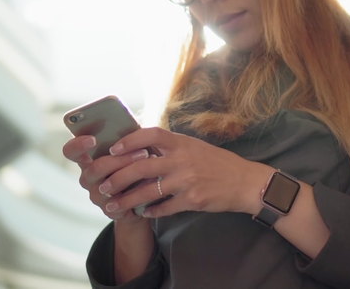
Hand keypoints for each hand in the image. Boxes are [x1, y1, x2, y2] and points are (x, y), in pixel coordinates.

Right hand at [61, 135, 153, 224]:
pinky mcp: (110, 210)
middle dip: (120, 160)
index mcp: (87, 159)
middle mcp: (88, 178)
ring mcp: (97, 195)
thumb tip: (133, 126)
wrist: (141, 195)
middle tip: (143, 152)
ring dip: (131, 172)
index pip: (70, 151)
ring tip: (150, 163)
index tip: (93, 139)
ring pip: (109, 184)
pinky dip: (138, 190)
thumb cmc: (133, 164)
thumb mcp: (127, 148)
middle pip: (94, 168)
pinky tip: (151, 182)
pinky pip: (122, 201)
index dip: (78, 145)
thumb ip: (124, 138)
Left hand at [96, 127, 272, 218]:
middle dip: (118, 177)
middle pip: (141, 167)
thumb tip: (141, 147)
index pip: (149, 135)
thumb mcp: (194, 147)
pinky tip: (143, 213)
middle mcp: (182, 160)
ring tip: (113, 206)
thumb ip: (171, 147)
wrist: (246, 182)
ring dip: (127, 200)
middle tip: (103, 186)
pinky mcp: (192, 200)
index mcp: (181, 143)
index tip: (112, 150)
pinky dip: (151, 212)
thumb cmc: (218, 163)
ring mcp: (186, 181)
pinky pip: (164, 208)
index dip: (128, 141)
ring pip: (147, 192)